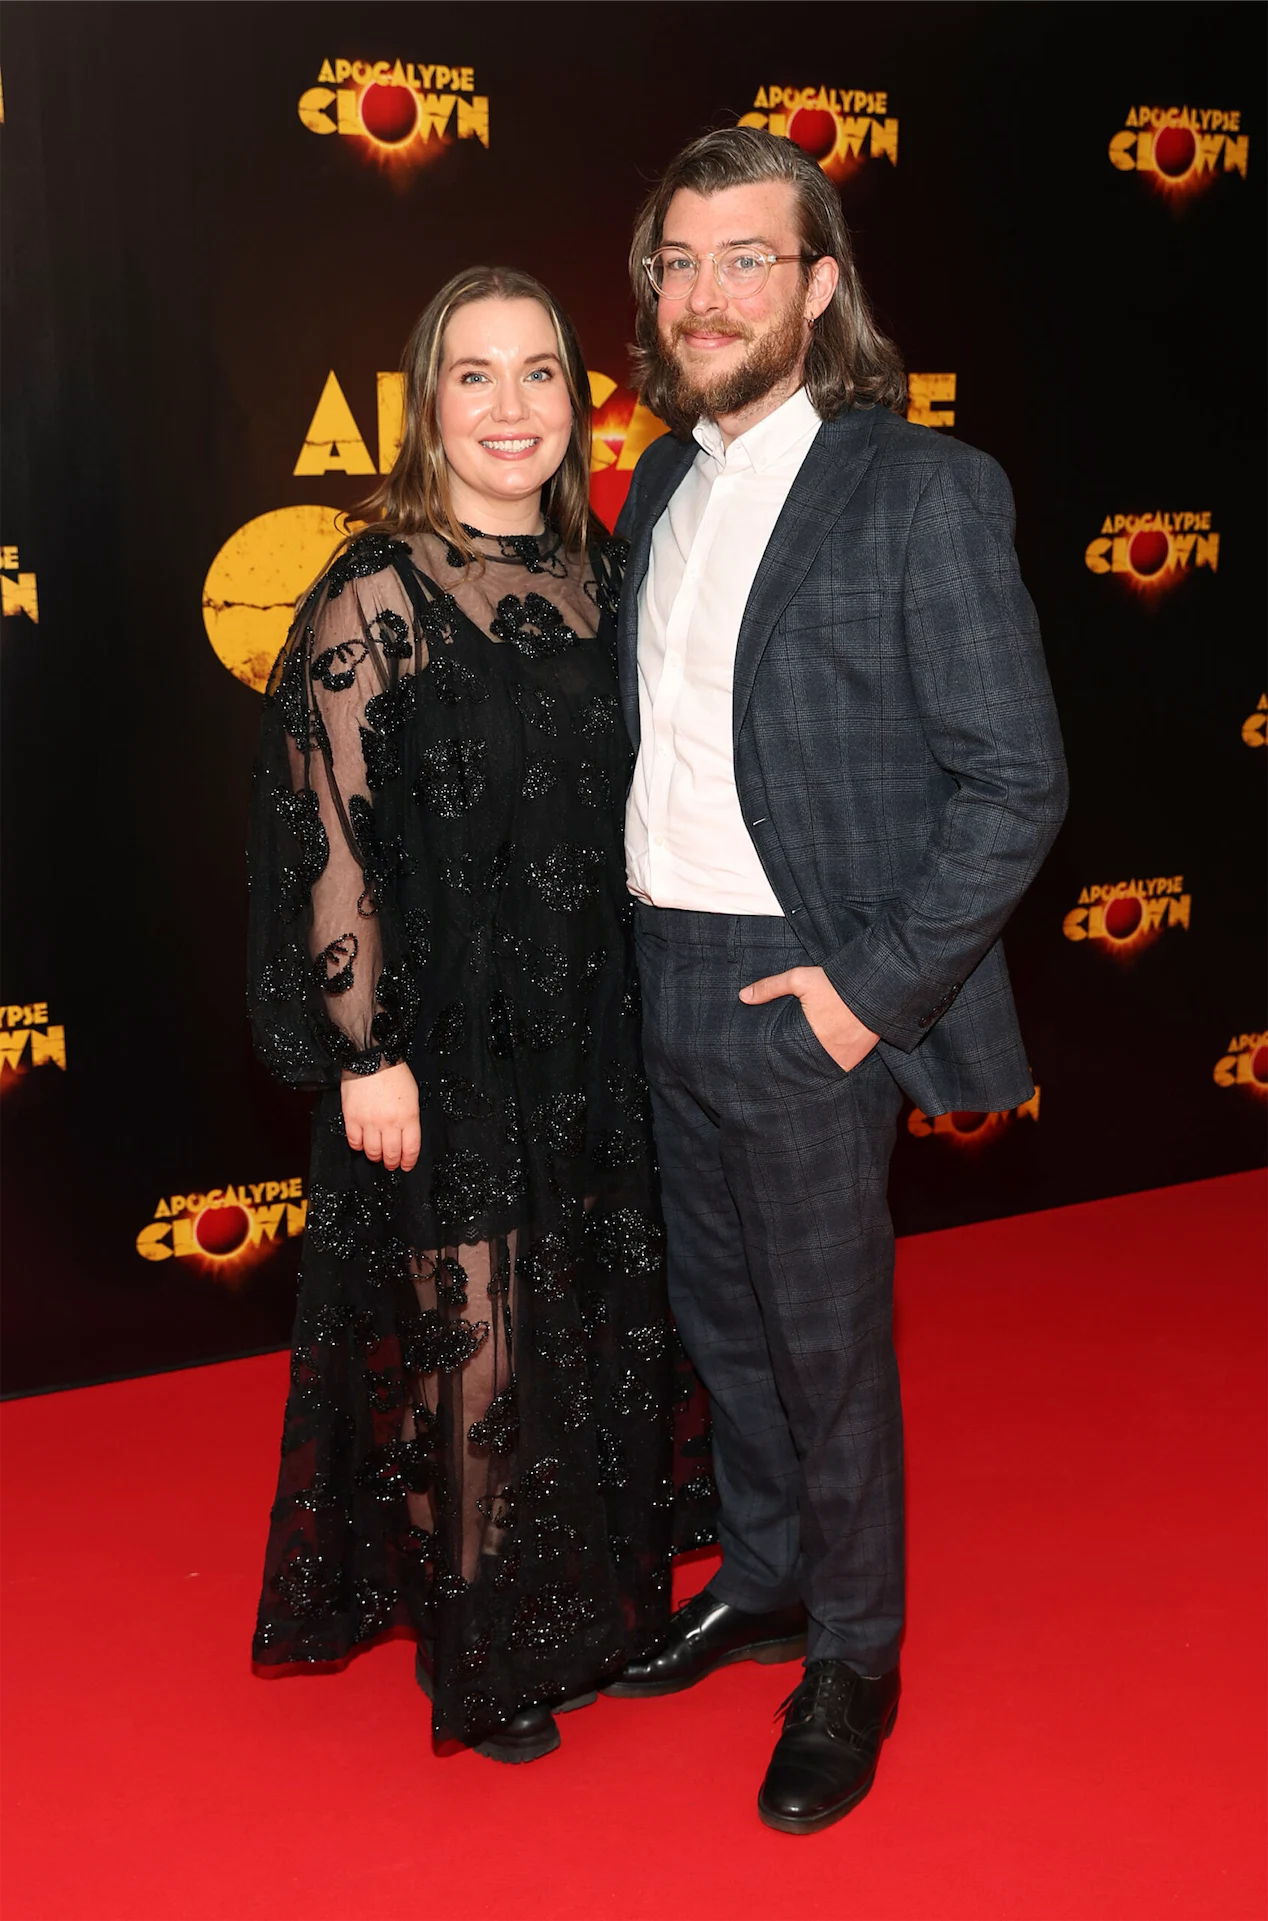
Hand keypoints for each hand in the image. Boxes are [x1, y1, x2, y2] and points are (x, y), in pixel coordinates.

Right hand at [341, 1060, 420, 1171]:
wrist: (371, 1058)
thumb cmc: (395, 1074)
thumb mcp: (413, 1096)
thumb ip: (410, 1118)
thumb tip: (405, 1136)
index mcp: (408, 1117)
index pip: (410, 1149)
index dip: (408, 1162)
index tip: (406, 1166)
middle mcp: (389, 1123)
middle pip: (391, 1154)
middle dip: (392, 1163)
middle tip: (391, 1164)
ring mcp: (369, 1122)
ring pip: (372, 1152)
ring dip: (376, 1157)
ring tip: (377, 1155)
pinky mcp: (352, 1118)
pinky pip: (354, 1142)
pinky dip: (359, 1146)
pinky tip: (362, 1143)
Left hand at [739, 965, 879, 1072]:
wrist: (877, 986)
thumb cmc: (836, 983)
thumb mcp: (800, 979)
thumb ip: (770, 987)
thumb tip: (742, 997)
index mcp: (808, 1039)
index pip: (784, 1058)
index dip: (774, 1060)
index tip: (763, 1061)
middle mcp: (826, 1055)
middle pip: (801, 1067)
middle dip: (791, 1065)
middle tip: (778, 1066)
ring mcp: (843, 1060)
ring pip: (818, 1070)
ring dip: (809, 1067)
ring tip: (797, 1063)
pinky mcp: (855, 1059)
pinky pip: (836, 1068)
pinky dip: (827, 1065)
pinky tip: (818, 1060)